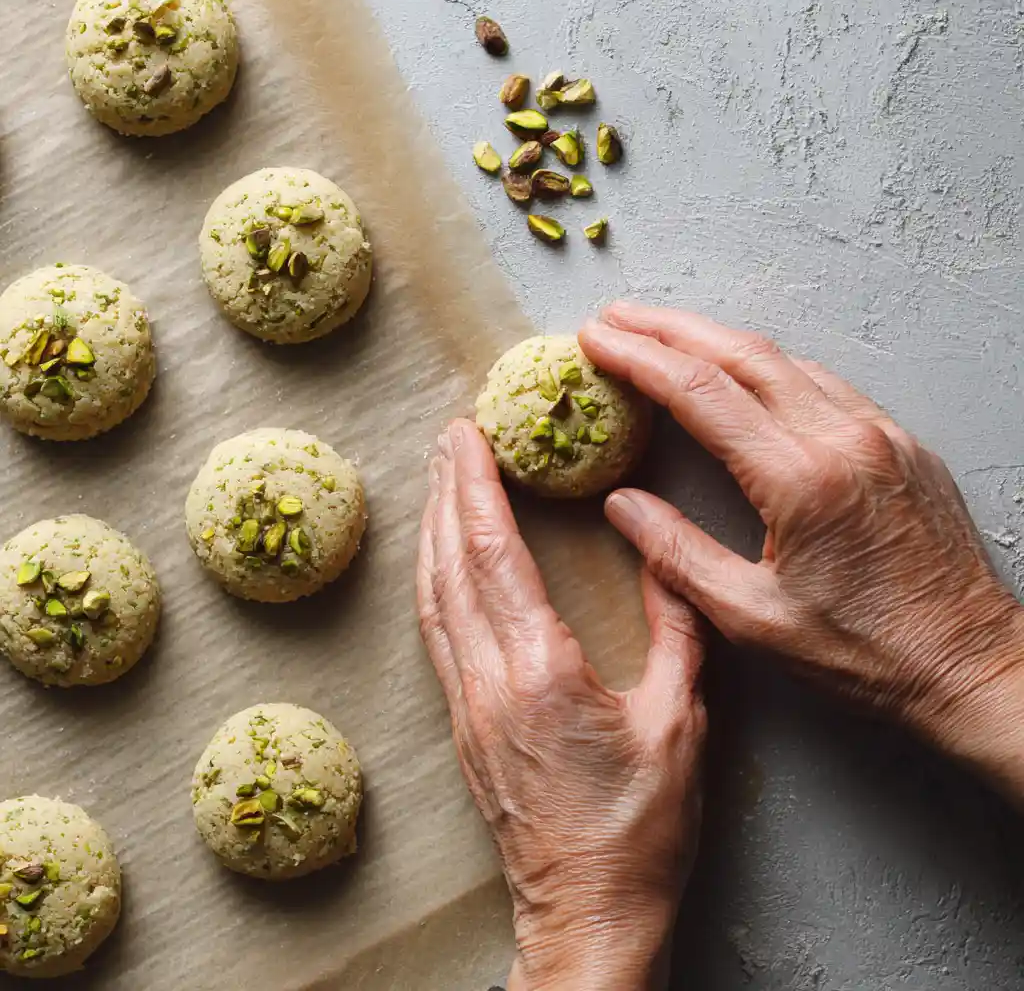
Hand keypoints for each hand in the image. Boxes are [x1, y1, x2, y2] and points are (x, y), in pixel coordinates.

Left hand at [418, 419, 705, 990]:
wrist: (587, 915)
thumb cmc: (637, 832)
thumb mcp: (679, 726)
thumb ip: (678, 635)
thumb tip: (671, 561)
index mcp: (542, 671)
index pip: (493, 555)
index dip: (474, 487)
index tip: (466, 436)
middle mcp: (489, 681)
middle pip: (450, 565)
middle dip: (445, 491)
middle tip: (447, 436)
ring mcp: (468, 705)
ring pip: (433, 597)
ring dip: (432, 531)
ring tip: (438, 482)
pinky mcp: (465, 726)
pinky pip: (436, 634)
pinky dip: (434, 581)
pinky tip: (441, 563)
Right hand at [579, 304, 1023, 800]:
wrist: (968, 663)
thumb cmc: (865, 653)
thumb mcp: (753, 619)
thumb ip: (678, 555)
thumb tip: (622, 506)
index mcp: (802, 480)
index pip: (701, 393)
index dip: (639, 358)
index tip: (598, 340)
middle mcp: (844, 438)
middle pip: (740, 353)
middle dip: (668, 327)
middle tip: (618, 316)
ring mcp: (880, 432)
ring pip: (783, 359)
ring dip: (716, 340)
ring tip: (664, 336)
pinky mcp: (900, 441)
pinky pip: (821, 382)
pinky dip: (766, 366)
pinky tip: (740, 372)